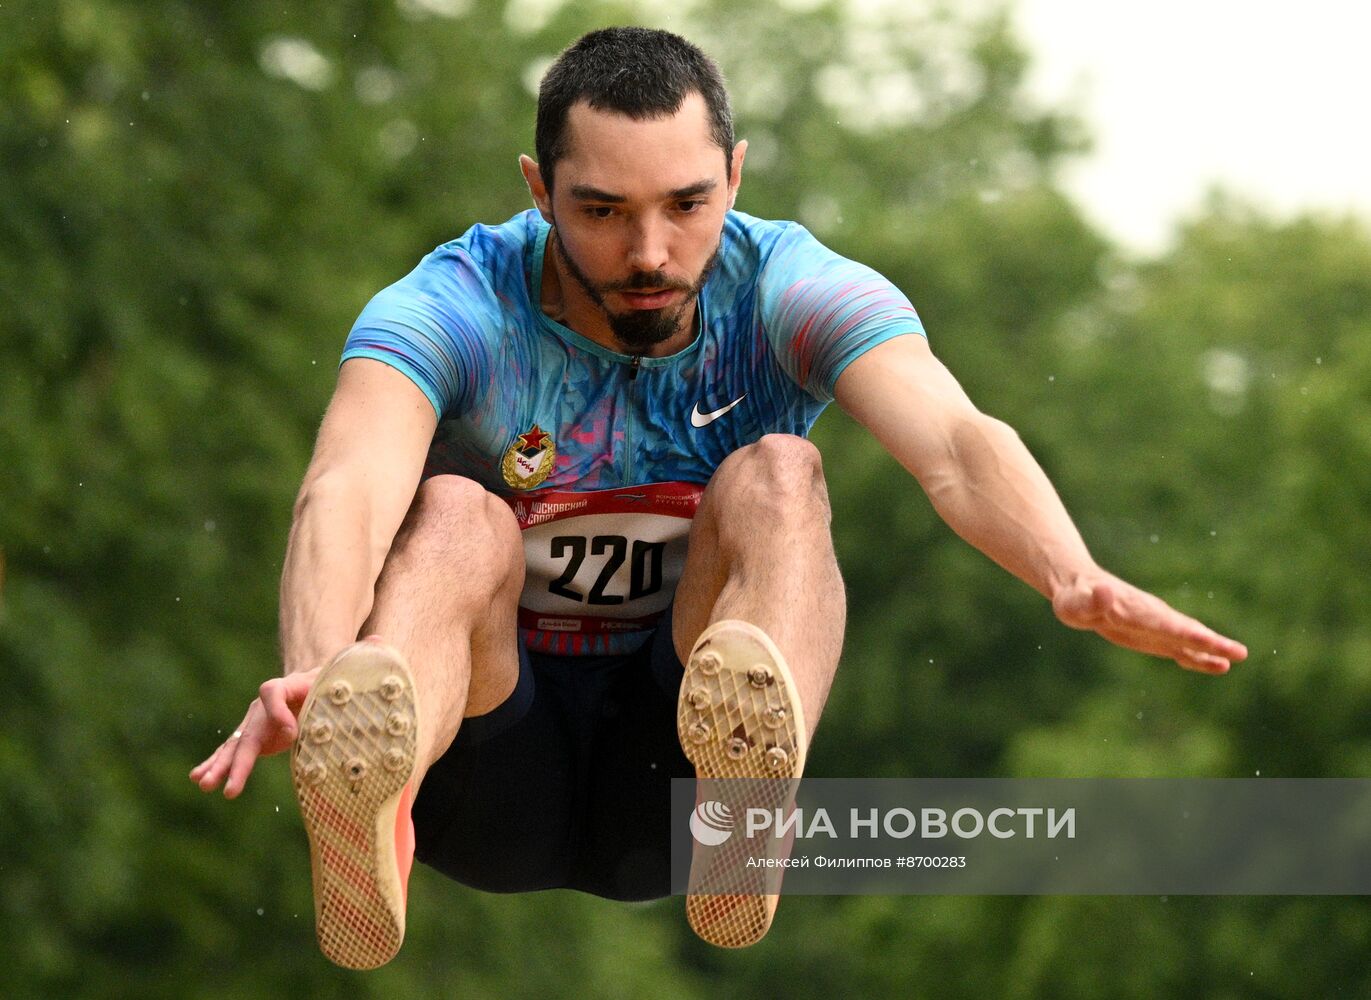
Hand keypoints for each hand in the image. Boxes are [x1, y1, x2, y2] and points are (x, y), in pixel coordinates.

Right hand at [190, 667, 320, 797]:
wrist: (311, 682)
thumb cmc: (323, 685)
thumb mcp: (329, 686)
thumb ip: (319, 701)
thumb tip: (292, 733)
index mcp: (283, 686)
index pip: (272, 693)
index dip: (279, 712)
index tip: (292, 734)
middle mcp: (261, 706)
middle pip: (247, 733)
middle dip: (236, 761)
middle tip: (221, 782)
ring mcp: (254, 722)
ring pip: (236, 746)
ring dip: (220, 767)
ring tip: (202, 783)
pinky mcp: (254, 738)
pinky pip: (235, 753)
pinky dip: (219, 765)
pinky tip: (200, 778)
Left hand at [1051, 569, 1247, 674]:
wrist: (1080, 589)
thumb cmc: (1074, 598)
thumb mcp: (1076, 601)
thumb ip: (1092, 599)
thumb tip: (1103, 591)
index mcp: (1136, 611)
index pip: (1165, 624)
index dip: (1186, 633)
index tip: (1208, 640)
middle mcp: (1152, 617)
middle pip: (1186, 630)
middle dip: (1211, 642)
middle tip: (1240, 653)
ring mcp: (1156, 627)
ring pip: (1188, 639)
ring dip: (1212, 650)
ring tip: (1236, 659)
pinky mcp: (1153, 637)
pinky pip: (1180, 648)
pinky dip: (1198, 658)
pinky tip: (1217, 666)